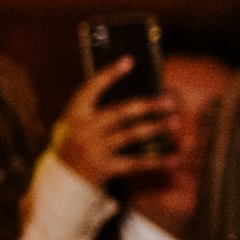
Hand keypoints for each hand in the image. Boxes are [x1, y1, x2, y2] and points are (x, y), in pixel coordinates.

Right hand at [53, 61, 176, 188]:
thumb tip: (138, 95)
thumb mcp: (78, 123)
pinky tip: (174, 158)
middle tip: (170, 100)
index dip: (109, 74)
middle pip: (120, 112)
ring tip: (175, 122)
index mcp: (75, 114)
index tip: (129, 60)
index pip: (91, 89)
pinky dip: (157, 161)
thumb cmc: (77, 143)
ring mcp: (95, 150)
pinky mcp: (105, 168)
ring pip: (131, 135)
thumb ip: (98, 109)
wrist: (63, 179)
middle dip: (147, 105)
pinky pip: (136, 163)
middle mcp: (84, 130)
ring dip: (156, 127)